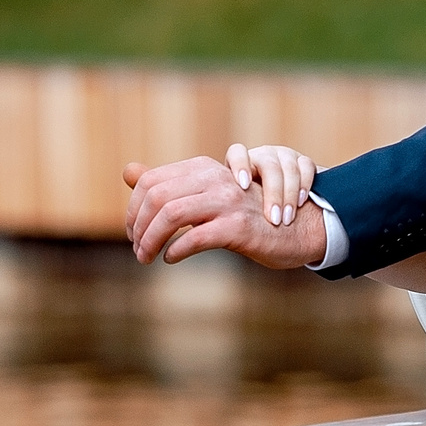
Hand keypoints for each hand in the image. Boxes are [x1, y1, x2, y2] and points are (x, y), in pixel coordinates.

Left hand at [123, 156, 327, 268]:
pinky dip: (176, 250)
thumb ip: (169, 182)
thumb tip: (128, 171)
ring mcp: (228, 201)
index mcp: (204, 168)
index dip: (134, 208)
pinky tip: (171, 258)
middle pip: (157, 197)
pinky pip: (195, 237)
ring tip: (146, 257)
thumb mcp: (206, 194)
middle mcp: (215, 178)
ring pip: (172, 214)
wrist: (297, 228)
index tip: (132, 231)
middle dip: (139, 226)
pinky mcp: (239, 227)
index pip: (152, 181)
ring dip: (151, 240)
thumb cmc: (247, 214)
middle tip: (137, 249)